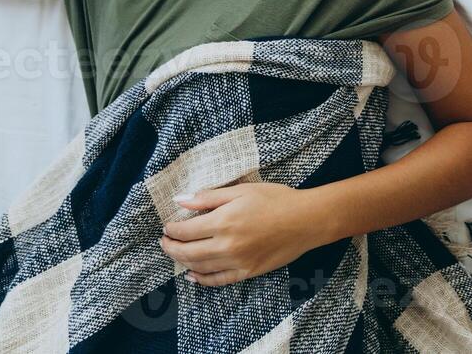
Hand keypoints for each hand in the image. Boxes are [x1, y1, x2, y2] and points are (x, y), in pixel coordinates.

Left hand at [160, 183, 334, 286]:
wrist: (306, 220)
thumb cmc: (276, 199)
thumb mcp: (241, 190)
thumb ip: (208, 198)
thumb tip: (180, 200)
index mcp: (223, 221)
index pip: (185, 230)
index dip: (171, 230)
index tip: (167, 226)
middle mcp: (226, 245)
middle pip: (187, 251)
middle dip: (171, 247)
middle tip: (164, 242)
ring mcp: (237, 262)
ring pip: (199, 267)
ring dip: (182, 262)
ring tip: (176, 254)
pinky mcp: (247, 272)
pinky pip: (218, 280)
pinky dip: (201, 279)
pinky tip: (193, 275)